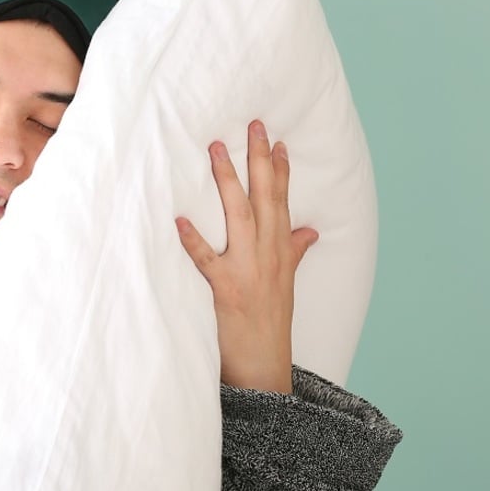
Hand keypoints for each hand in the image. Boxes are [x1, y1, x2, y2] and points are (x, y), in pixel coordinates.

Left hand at [175, 120, 317, 393]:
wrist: (264, 365)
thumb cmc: (270, 323)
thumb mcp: (286, 283)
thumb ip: (295, 252)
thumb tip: (310, 230)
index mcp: (282, 250)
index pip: (282, 201)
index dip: (280, 170)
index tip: (277, 139)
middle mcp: (269, 254)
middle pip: (265, 197)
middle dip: (260, 159)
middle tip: (253, 125)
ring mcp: (248, 269)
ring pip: (239, 215)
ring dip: (228, 181)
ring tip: (216, 149)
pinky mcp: (226, 289)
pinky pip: (206, 259)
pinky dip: (192, 239)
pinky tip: (178, 218)